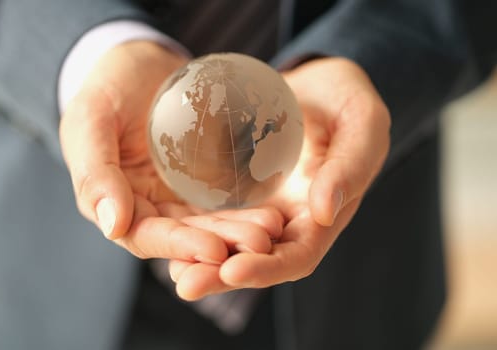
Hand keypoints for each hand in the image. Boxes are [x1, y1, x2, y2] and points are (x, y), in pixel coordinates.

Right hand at [60, 41, 280, 262]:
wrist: (139, 64)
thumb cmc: (107, 87)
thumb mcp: (90, 118)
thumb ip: (95, 172)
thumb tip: (112, 226)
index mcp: (113, 202)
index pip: (144, 235)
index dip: (178, 246)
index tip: (214, 250)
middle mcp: (146, 206)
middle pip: (184, 235)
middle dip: (221, 242)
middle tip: (259, 243)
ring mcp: (176, 194)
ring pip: (208, 222)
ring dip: (239, 230)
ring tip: (273, 228)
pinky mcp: (201, 179)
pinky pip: (224, 197)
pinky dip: (246, 206)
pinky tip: (274, 206)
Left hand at [168, 57, 390, 299]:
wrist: (315, 83)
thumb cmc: (346, 98)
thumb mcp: (361, 121)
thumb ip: (351, 164)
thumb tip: (324, 212)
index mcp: (324, 213)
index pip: (298, 254)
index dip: (268, 268)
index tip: (232, 270)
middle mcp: (291, 219)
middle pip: (258, 260)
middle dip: (223, 276)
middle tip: (187, 284)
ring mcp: (261, 206)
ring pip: (232, 244)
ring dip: (203, 261)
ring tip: (174, 273)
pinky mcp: (238, 190)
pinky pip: (215, 215)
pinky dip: (194, 230)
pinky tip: (167, 235)